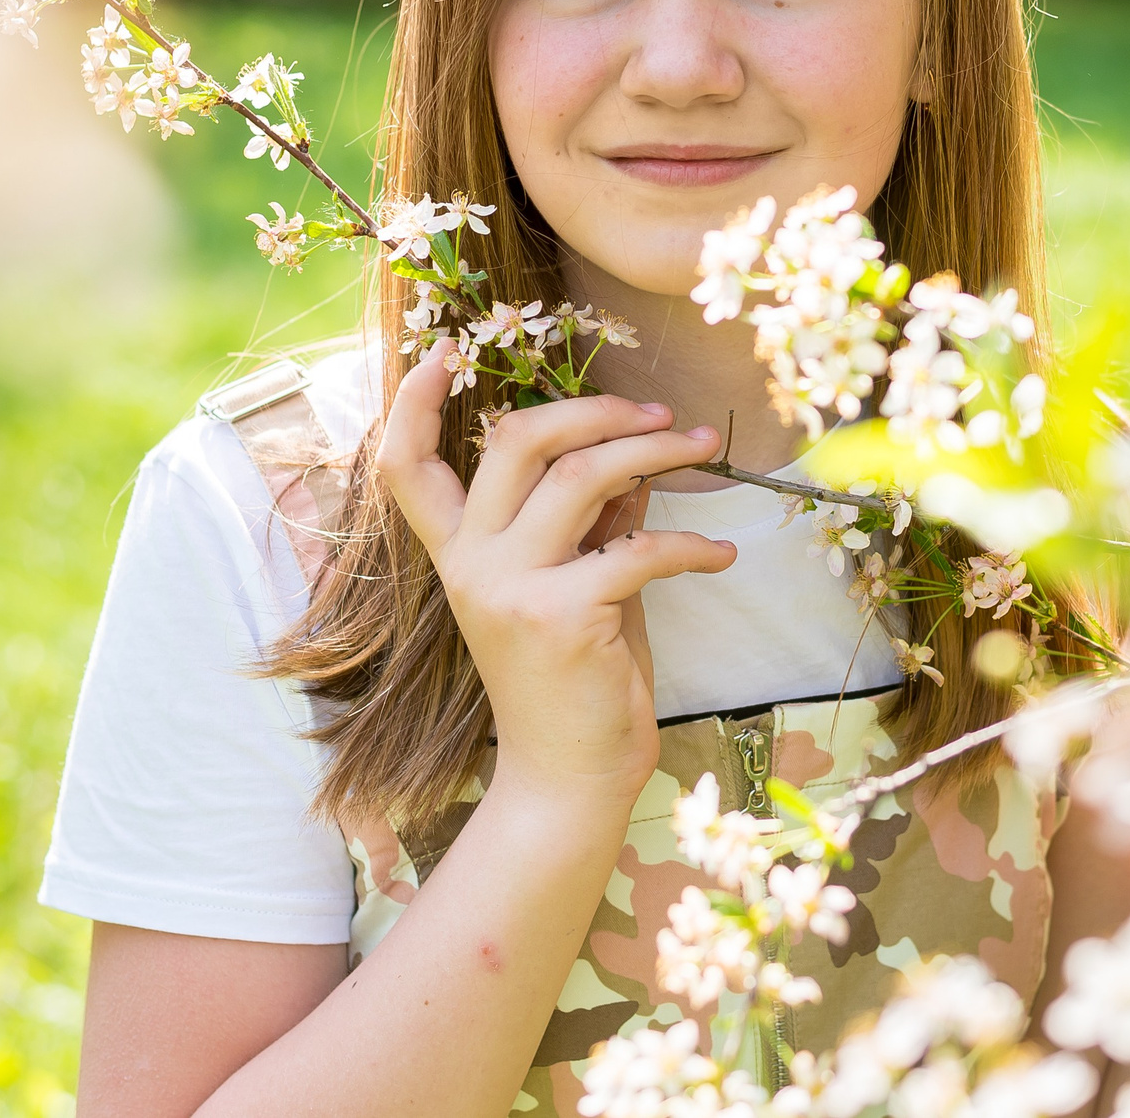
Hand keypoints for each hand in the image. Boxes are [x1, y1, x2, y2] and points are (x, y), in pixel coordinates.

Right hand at [373, 342, 738, 805]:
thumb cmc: (576, 678)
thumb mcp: (574, 585)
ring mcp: (510, 589)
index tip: (442, 351)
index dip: (414, 404)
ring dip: (654, 452)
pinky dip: (689, 544)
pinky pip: (636, 548)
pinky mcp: (562, 618)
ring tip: (701, 450)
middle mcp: (470, 565)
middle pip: (514, 441)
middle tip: (659, 412)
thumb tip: (630, 460)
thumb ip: (588, 522)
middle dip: (593, 408)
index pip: (408, 468)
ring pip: (582, 476)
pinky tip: (720, 553)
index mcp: (458, 553)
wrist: (570, 777)